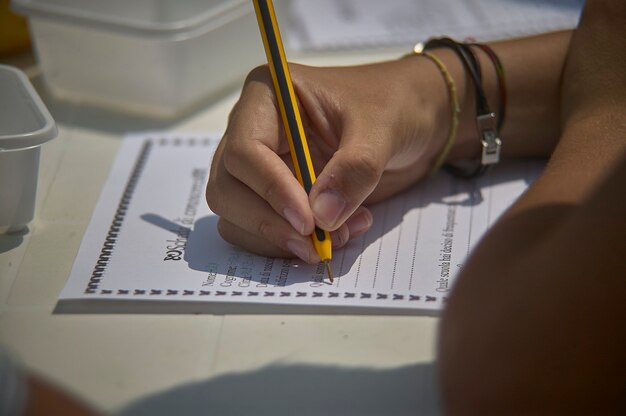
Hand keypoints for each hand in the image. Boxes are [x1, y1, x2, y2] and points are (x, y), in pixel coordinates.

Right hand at [206, 58, 448, 261]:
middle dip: (269, 223)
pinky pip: (262, 230)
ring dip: (282, 238)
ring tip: (340, 233)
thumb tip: (321, 217)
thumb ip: (354, 169)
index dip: (271, 190)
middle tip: (316, 243)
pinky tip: (339, 231)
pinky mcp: (275, 196)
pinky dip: (292, 243)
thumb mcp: (381, 129)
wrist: (411, 120)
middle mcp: (253, 132)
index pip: (245, 151)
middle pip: (228, 189)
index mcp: (267, 98)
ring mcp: (261, 167)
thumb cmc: (393, 105)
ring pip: (237, 216)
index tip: (308, 220)